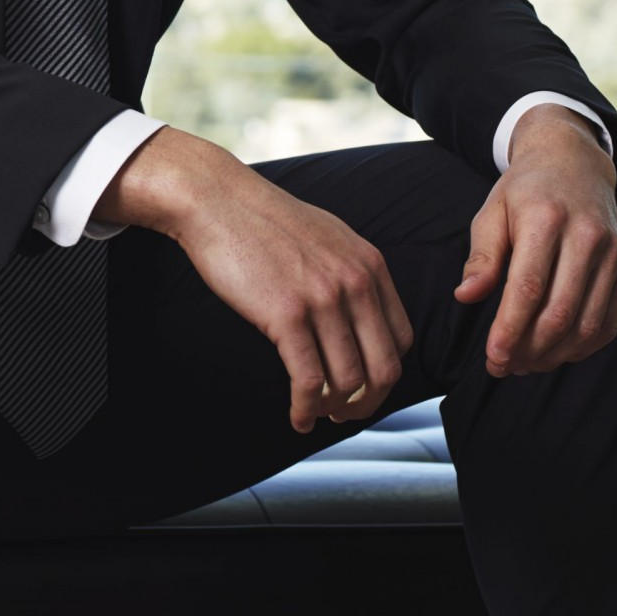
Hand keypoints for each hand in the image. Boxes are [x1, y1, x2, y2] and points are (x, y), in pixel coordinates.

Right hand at [99, 127, 413, 433]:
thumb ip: (350, 272)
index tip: (363, 389)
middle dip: (369, 403)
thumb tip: (356, 315)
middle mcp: (355, 284)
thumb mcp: (326, 237)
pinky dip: (307, 408)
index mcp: (369, 266)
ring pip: (349, 380)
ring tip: (318, 416)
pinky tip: (298, 418)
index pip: (401, 340)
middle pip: (384, 368)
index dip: (385, 375)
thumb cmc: (261, 220)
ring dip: (337, 410)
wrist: (216, 199)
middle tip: (346, 415)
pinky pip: (309, 379)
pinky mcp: (286, 315)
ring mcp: (323, 300)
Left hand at [453, 107, 616, 377]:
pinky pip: (610, 320)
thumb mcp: (491, 213)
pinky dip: (583, 345)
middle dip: (529, 349)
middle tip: (503, 367)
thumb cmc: (523, 193)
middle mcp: (588, 236)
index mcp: (546, 219)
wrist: (574, 164)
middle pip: (560, 312)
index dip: (510, 330)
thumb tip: (465, 297)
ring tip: (524, 364)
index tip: (492, 358)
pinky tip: (556, 352)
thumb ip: (481, 256)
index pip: (528, 288)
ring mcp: (615, 253)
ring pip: (588, 323)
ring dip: (555, 354)